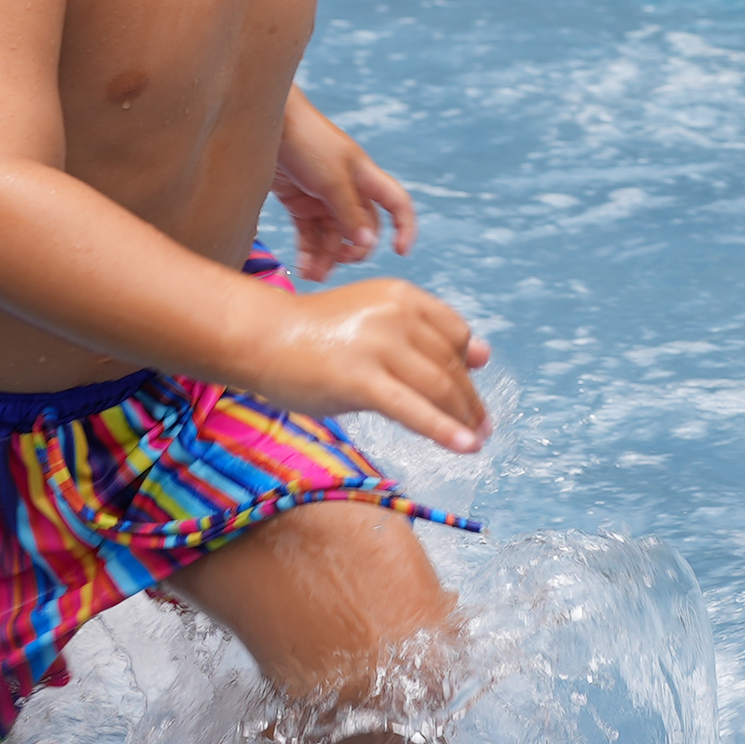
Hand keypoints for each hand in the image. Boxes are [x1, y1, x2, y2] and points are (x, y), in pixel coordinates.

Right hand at [255, 276, 490, 452]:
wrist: (261, 337)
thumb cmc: (315, 334)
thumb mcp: (373, 319)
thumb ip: (423, 334)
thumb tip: (483, 354)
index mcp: (401, 295)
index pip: (455, 332)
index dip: (468, 363)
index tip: (472, 388)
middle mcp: (395, 315)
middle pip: (449, 365)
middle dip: (470, 400)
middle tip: (482, 426)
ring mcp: (379, 345)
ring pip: (438, 388)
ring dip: (464, 419)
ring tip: (476, 441)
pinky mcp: (361, 379)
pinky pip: (413, 410)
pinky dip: (444, 431)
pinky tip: (466, 448)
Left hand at [273, 89, 416, 280]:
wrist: (265, 123)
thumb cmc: (306, 141)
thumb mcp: (332, 179)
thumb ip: (350, 212)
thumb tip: (368, 243)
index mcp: (365, 178)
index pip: (396, 205)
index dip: (405, 227)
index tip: (400, 251)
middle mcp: (348, 190)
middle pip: (361, 230)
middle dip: (351, 250)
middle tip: (335, 264)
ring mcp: (322, 198)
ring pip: (332, 237)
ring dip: (326, 257)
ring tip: (311, 275)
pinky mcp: (299, 203)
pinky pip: (309, 234)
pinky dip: (308, 251)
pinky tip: (303, 267)